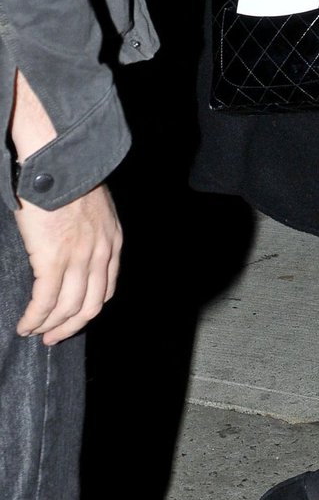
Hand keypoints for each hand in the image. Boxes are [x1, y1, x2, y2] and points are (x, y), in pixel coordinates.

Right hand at [14, 184, 122, 344]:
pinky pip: (45, 301)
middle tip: (53, 337)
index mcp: (112, 242)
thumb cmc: (68, 178)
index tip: (74, 317)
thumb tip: (74, 246)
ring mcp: (78, 259)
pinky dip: (34, 318)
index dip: (89, 308)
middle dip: (70, 326)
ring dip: (49, 326)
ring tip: (34, 333)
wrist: (59, 162)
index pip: (106, 288)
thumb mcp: (94, 207)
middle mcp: (101, 254)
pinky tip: (25, 325)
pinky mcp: (53, 260)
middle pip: (90, 306)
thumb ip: (90, 231)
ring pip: (67, 308)